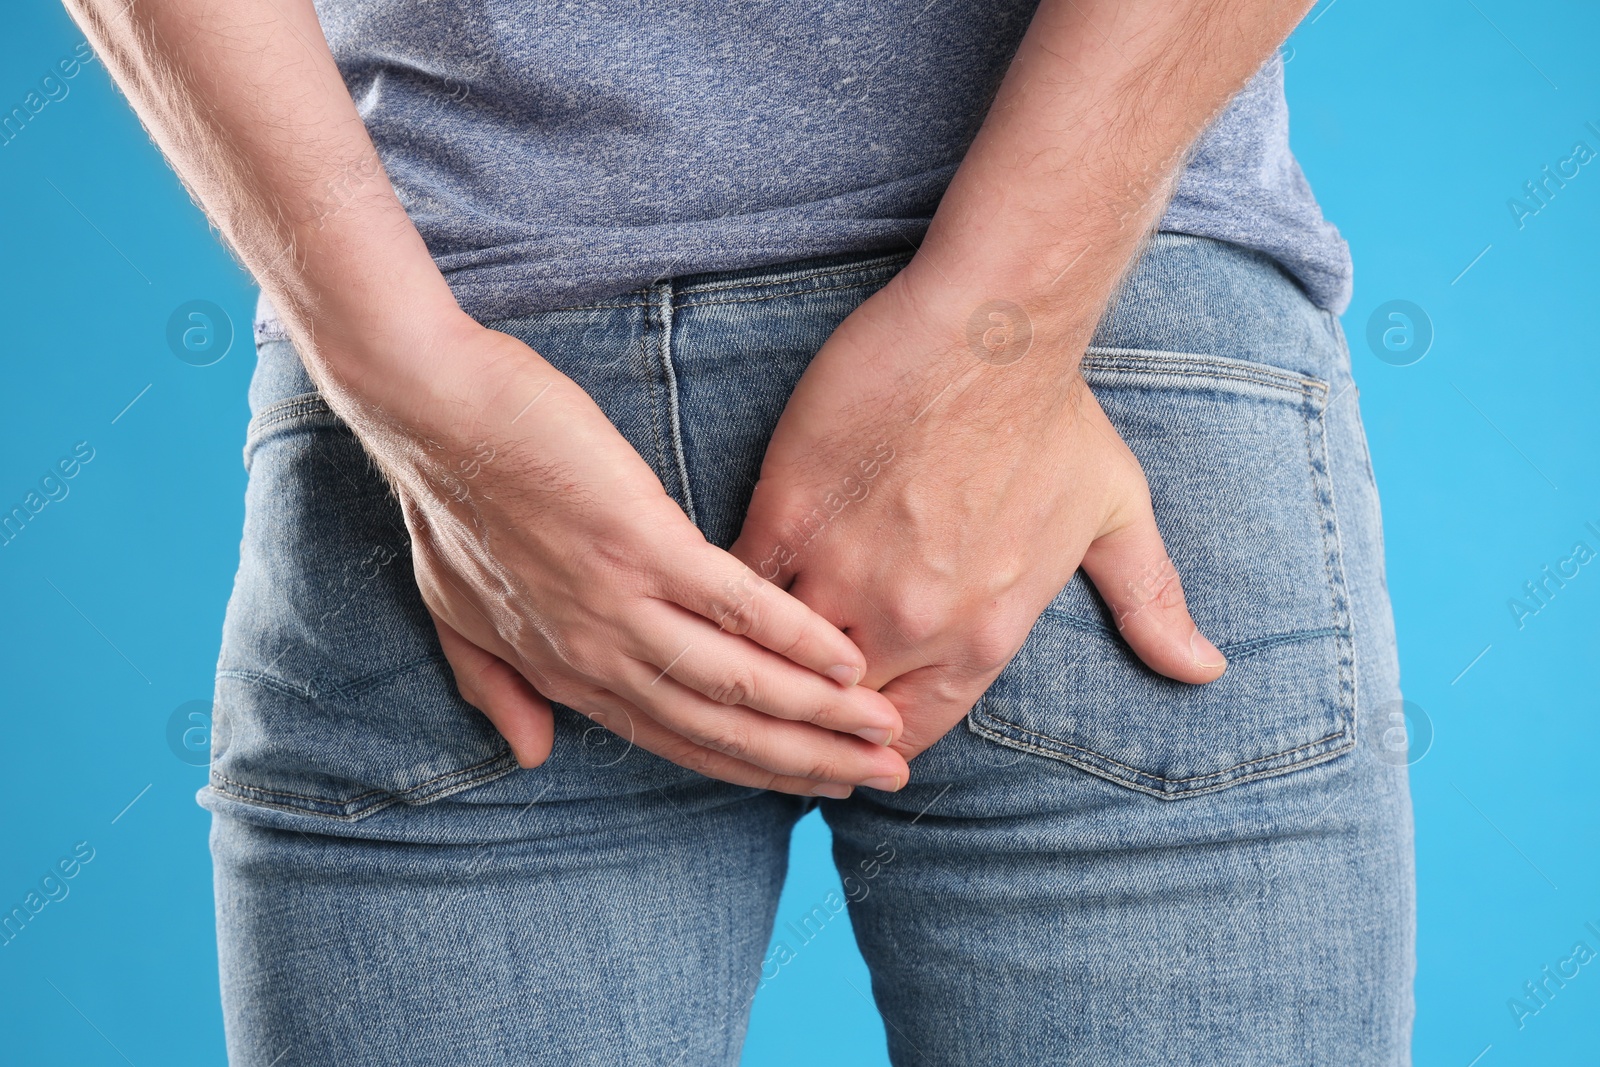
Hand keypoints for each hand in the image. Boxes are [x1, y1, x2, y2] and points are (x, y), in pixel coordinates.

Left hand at [333, 310, 910, 796]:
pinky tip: (844, 657)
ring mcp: (618, 603)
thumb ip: (495, 685)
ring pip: (737, 680)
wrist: (427, 411)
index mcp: (566, 670)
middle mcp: (598, 654)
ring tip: (884, 724)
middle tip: (880, 774)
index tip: (814, 784)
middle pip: (720, 727)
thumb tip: (527, 753)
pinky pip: (734, 605)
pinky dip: (795, 637)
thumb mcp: (453, 611)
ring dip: (819, 713)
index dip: (753, 770)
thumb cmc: (447, 499)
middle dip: (807, 760)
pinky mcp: (638, 543)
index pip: (677, 739)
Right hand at [729, 273, 1226, 761]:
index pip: (911, 733)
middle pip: (841, 708)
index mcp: (985, 637)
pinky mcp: (790, 516)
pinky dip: (733, 599)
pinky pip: (743, 590)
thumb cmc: (1053, 413)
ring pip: (784, 660)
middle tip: (787, 689)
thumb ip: (1151, 603)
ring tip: (741, 651)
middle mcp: (913, 624)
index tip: (852, 717)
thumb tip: (1205, 672)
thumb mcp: (1119, 513)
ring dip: (768, 661)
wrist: (991, 327)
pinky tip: (719, 592)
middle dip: (817, 707)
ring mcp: (845, 574)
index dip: (876, 736)